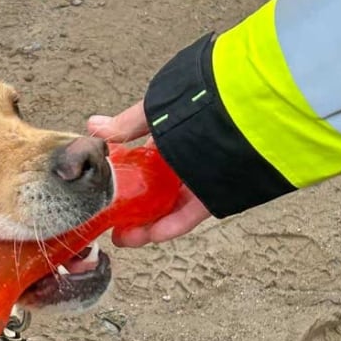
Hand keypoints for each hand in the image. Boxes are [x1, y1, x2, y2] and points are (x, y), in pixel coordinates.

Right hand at [87, 100, 211, 246]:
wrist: (247, 110)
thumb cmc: (201, 102)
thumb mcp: (155, 112)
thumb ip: (125, 125)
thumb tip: (93, 126)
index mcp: (167, 137)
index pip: (139, 164)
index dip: (120, 181)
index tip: (104, 194)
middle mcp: (182, 159)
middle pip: (152, 191)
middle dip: (131, 210)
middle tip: (112, 224)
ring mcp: (198, 178)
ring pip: (168, 206)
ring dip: (148, 224)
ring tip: (127, 238)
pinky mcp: (214, 192)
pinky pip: (191, 212)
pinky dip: (173, 225)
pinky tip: (154, 234)